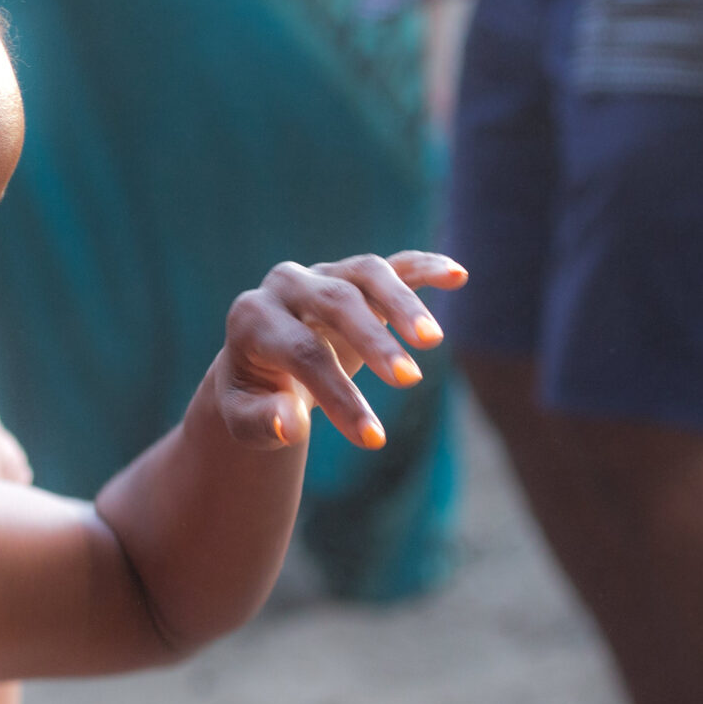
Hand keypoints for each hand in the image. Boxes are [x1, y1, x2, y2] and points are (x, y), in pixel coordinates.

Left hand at [214, 251, 466, 449]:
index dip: (339, 395)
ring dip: (403, 303)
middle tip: (409, 382)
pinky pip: (393, 264)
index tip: (372, 439)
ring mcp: (323, 272)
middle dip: (373, 341)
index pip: (302, 352)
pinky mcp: (355, 274)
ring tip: (432, 341)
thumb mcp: (245, 418)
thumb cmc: (255, 396)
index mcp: (251, 318)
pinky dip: (424, 267)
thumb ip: (263, 421)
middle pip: (335, 301)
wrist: (258, 362)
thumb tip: (291, 426)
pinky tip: (457, 276)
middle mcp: (285, 285)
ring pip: (367, 272)